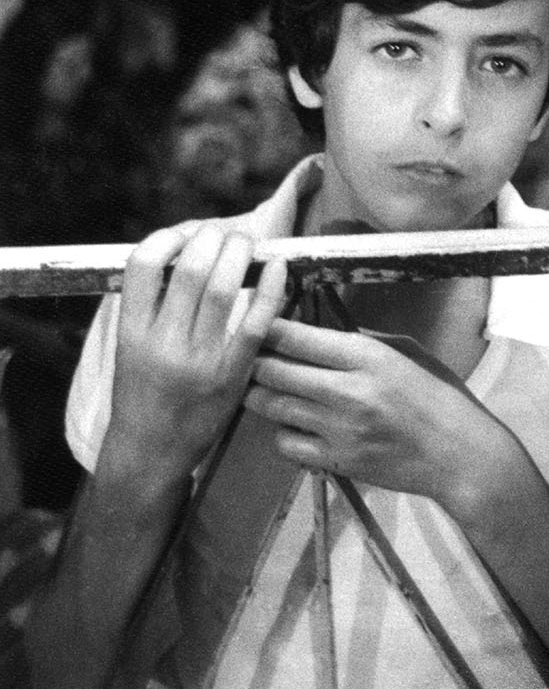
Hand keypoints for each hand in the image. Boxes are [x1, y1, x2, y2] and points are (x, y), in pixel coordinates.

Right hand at [107, 222, 287, 483]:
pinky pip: (257, 321)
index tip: (185, 235)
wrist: (150, 453)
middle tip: (222, 235)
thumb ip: (151, 303)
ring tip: (245, 244)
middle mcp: (163, 344)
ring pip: (224, 288)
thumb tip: (186, 246)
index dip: (168, 237)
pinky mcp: (232, 375)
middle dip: (213, 237)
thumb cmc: (142, 393)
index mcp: (131, 332)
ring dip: (240, 253)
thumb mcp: (129, 346)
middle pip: (192, 268)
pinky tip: (278, 265)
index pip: (143, 264)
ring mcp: (199, 360)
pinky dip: (271, 287)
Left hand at [243, 318, 492, 509]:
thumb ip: (364, 341)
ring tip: (264, 387)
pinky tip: (294, 423)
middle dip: (256, 361)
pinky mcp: (335, 462)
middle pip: (274, 372)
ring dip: (262, 395)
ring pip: (273, 408)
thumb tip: (324, 332)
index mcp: (368, 356)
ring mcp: (338, 430)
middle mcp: (347, 391)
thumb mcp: (407, 352)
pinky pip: (286, 444)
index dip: (270, 329)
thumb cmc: (438, 394)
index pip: (298, 338)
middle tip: (253, 357)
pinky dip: (282, 431)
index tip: (260, 324)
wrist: (456, 453)